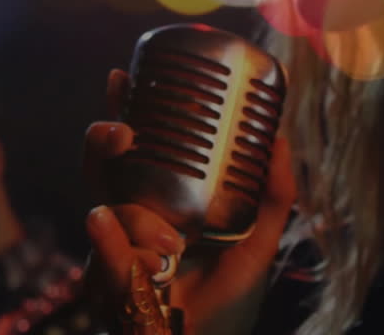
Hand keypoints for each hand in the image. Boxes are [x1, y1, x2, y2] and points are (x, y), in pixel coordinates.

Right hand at [83, 69, 296, 334]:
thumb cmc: (230, 306)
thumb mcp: (258, 244)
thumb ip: (274, 196)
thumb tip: (283, 138)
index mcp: (159, 202)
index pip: (132, 149)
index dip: (121, 111)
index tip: (122, 77)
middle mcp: (130, 220)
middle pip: (100, 166)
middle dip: (103, 140)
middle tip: (124, 133)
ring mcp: (113, 250)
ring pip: (105, 208)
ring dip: (135, 221)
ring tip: (171, 248)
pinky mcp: (104, 284)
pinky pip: (101, 258)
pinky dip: (112, 251)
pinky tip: (130, 254)